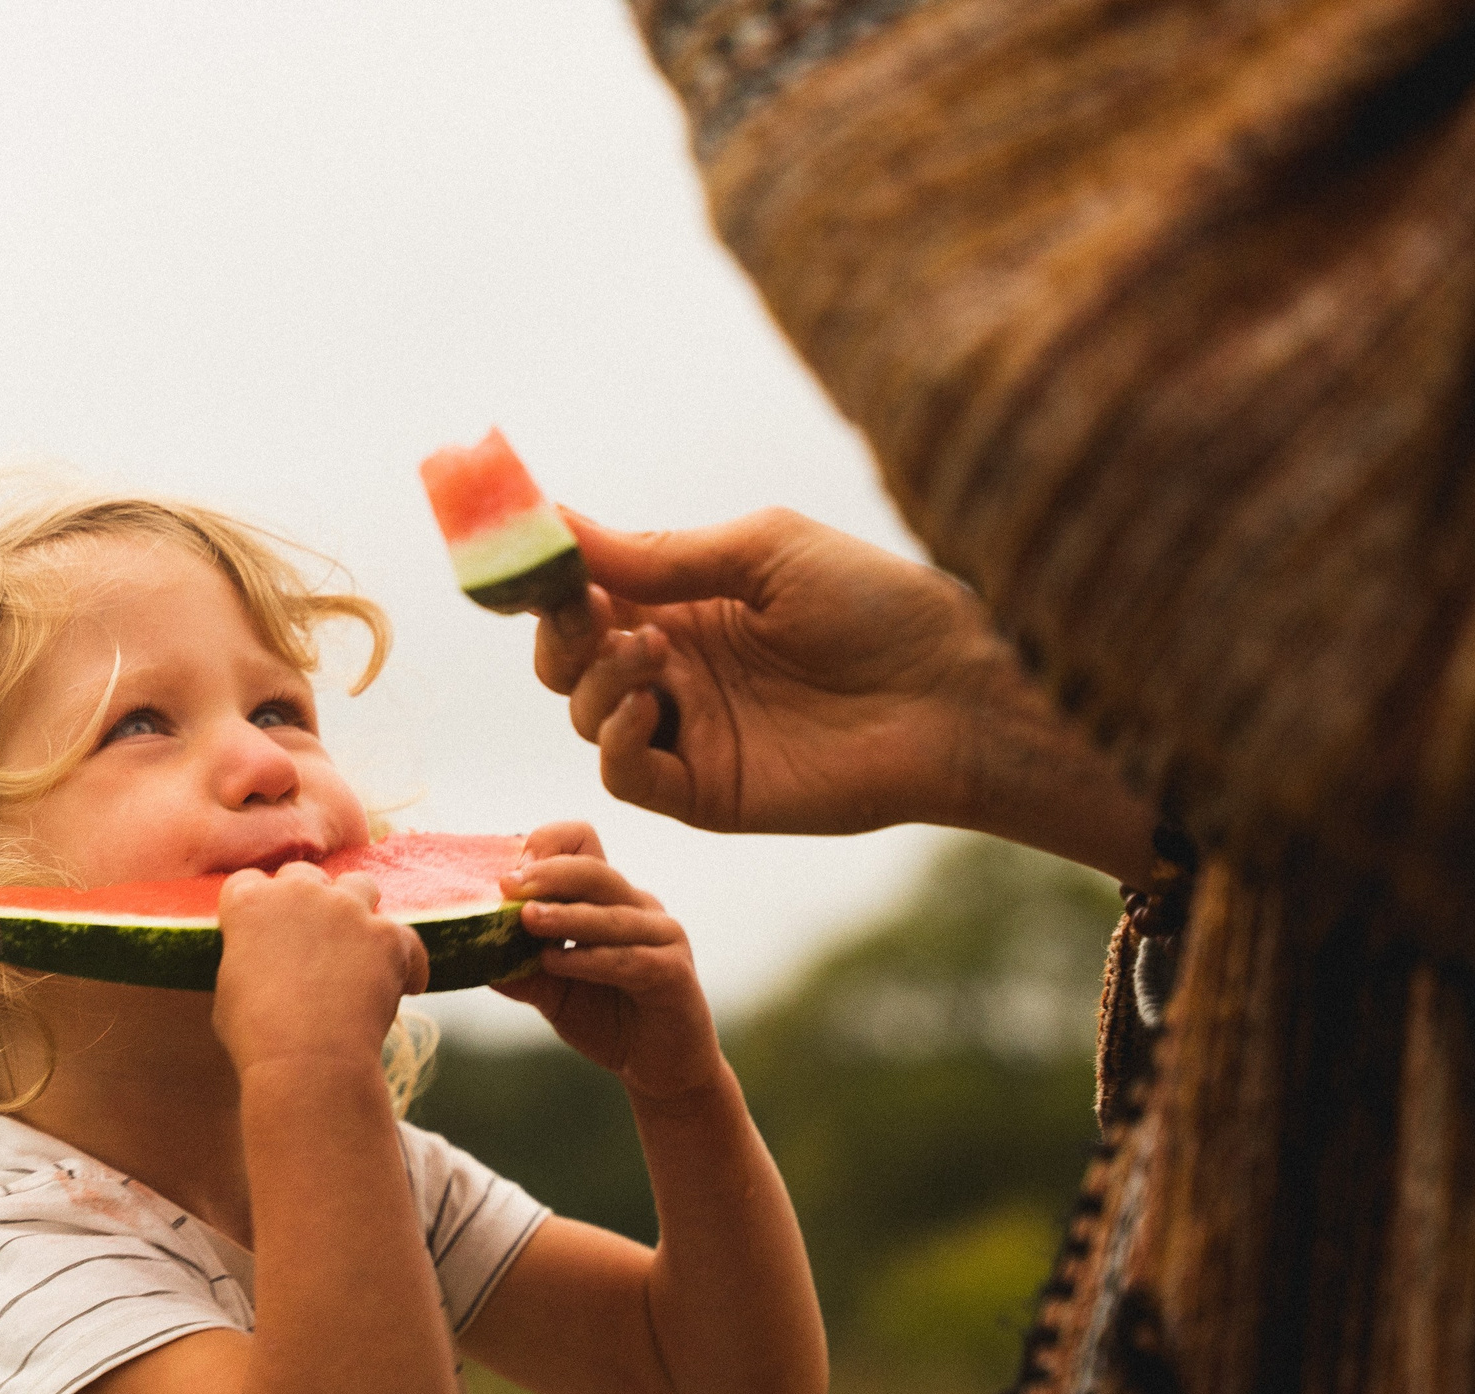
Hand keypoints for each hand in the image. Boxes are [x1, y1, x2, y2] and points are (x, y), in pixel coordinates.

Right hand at [212, 865, 427, 1079]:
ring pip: (359, 885)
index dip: (258, 906)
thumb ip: (245, 959)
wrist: (309, 1063)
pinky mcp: (389, 936)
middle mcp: (299, 892)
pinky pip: (405, 937)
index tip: (264, 929)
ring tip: (360, 942)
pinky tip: (405, 983)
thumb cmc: (257, 1038)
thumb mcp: (228, 991)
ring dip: (358, 908)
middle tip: (311, 936)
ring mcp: (348, 910)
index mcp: (249, 902)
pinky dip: (405, 960)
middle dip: (307, 900)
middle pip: (304, 876)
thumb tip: (257, 963)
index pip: (249, 881)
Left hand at [492, 823, 723, 1100]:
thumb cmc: (606, 1018)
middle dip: (549, 874)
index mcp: (607, 898)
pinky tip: (556, 963)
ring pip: (612, 914)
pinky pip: (629, 959)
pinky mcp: (674, 972)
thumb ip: (517, 968)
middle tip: (508, 885)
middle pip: (595, 870)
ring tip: (526, 919)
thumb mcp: (551, 990)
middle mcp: (638, 906)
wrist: (659, 1068)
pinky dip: (589, 959)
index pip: (583, 842)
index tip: (509, 868)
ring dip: (565, 915)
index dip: (548, 844)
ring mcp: (662, 936)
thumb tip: (465, 953)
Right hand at [534, 507, 1005, 835]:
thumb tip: (558, 520)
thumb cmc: (876, 606)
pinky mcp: (702, 791)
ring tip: (655, 651)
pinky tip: (653, 705)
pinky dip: (617, 738)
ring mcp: (686, 731)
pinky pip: (623, 774)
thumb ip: (658, 551)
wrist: (952, 693)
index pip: (583, 594)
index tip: (523, 553)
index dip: (547, 578)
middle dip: (557, 633)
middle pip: (564, 660)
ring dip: (597, 678)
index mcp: (683, 603)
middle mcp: (673, 668)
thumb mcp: (762, 551)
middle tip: (584, 611)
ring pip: (584, 713)